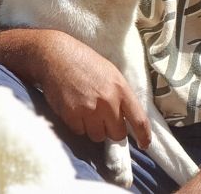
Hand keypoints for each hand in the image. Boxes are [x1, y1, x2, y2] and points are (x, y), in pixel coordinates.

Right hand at [33, 32, 150, 148]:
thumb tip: (128, 117)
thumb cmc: (86, 63)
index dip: (144, 136)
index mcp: (122, 89)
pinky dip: (78, 125)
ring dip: (94, 129)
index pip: (139, 119)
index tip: (144, 144)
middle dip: (112, 131)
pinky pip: (79, 132)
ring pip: (97, 136)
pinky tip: (75, 110)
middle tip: (105, 121)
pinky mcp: (71, 114)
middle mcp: (108, 101)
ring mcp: (89, 109)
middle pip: (117, 134)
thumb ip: (121, 95)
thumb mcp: (112, 74)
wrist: (56, 56)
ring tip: (88, 112)